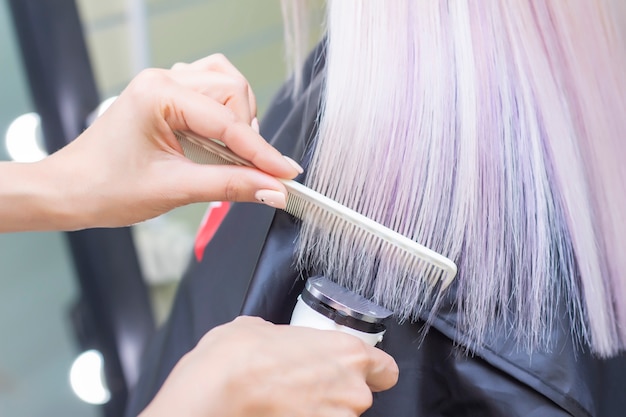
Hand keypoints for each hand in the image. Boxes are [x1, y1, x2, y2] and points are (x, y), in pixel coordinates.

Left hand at [35, 54, 299, 229]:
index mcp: (159, 95)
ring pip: (225, 85)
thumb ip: (229, 186)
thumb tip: (272, 189)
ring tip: (238, 153)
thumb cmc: (105, 187)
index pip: (228, 122)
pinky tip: (221, 138)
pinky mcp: (166, 98)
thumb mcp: (174, 189)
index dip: (262, 152)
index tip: (286, 174)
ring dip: (239, 117)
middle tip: (257, 171)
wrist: (69, 191)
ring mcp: (164, 86)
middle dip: (250, 133)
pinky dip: (225, 113)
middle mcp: (162, 81)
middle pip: (233, 92)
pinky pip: (210, 91)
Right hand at [139, 316, 398, 416]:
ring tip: (283, 405)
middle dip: (333, 395)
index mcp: (347, 353)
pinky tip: (278, 414)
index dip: (370, 372)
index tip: (352, 373)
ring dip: (317, 412)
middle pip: (357, 398)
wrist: (214, 393)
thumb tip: (274, 340)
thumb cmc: (237, 358)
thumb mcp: (259, 328)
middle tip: (300, 388)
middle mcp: (351, 391)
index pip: (386, 371)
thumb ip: (284, 336)